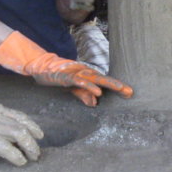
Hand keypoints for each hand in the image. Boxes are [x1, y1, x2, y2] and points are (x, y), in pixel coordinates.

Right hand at [0, 31, 132, 105]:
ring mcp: (77, 73)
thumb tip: (94, 103)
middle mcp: (85, 72)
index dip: (117, 87)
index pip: (105, 82)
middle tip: (130, 92)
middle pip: (104, 79)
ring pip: (95, 78)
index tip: (129, 94)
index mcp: (88, 76)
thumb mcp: (73, 89)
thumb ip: (84, 95)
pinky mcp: (67, 76)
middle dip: (117, 85)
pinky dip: (89, 86)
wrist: (42, 67)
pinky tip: (97, 92)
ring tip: (120, 89)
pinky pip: (80, 82)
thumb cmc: (59, 77)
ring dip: (108, 84)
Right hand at [0, 103, 43, 164]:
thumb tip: (13, 136)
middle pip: (22, 127)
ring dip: (29, 148)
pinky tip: (19, 162)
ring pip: (18, 135)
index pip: (20, 117)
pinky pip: (6, 147)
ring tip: (31, 158)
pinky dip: (16, 155)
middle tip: (36, 154)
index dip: (32, 127)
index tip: (39, 136)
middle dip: (33, 141)